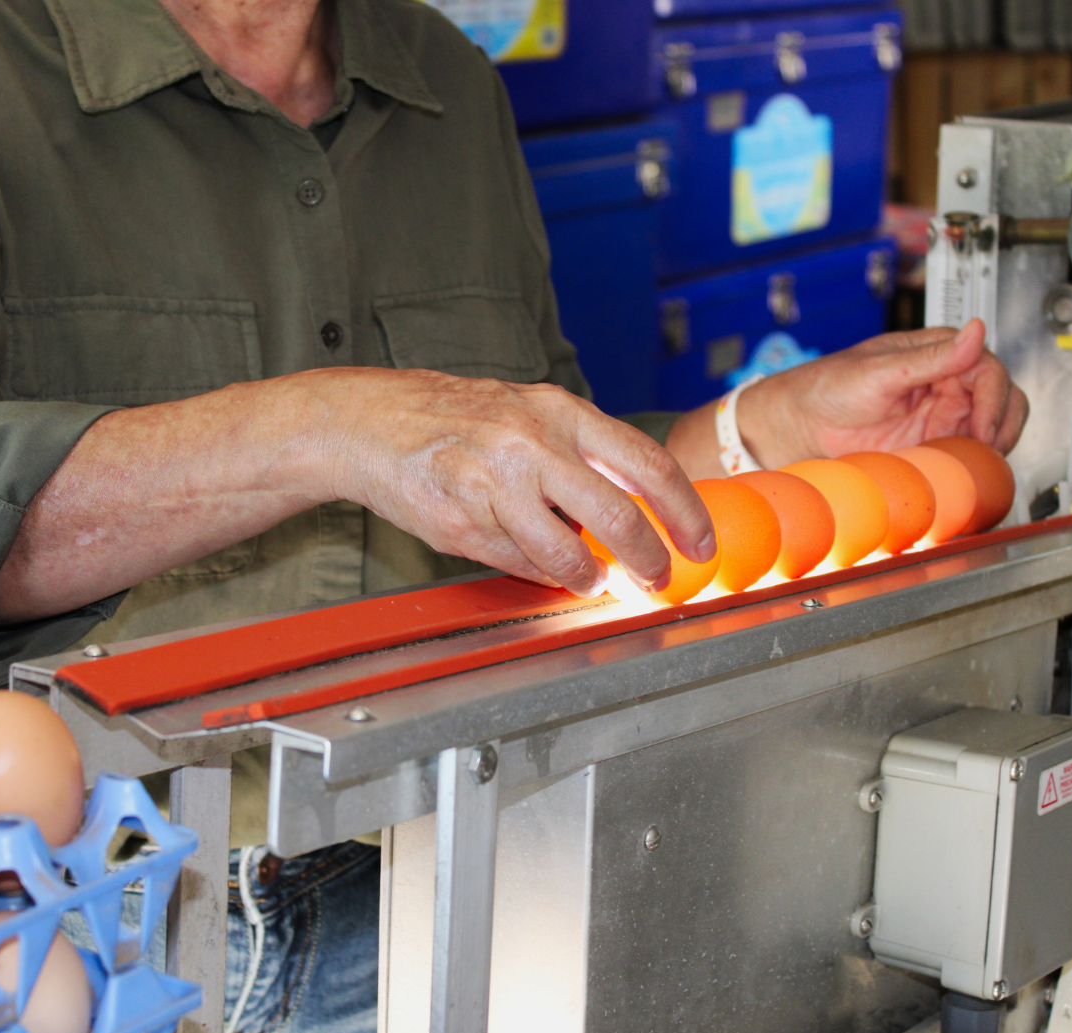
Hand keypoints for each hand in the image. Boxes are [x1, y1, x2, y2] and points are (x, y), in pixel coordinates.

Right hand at [310, 368, 715, 596]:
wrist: (372, 422)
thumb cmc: (460, 419)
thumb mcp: (530, 415)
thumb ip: (583, 456)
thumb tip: (642, 508)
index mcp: (560, 413)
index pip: (645, 463)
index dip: (684, 510)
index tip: (699, 542)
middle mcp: (530, 444)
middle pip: (615, 516)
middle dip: (647, 560)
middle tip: (658, 579)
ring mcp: (493, 485)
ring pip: (564, 554)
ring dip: (587, 577)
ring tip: (591, 580)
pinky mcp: (462, 522)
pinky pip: (519, 564)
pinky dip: (537, 572)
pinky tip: (536, 563)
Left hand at [736, 319, 1028, 468]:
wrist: (799, 427)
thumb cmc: (828, 388)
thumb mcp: (880, 370)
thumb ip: (931, 357)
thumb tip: (976, 330)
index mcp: (935, 352)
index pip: (987, 368)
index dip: (994, 396)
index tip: (984, 426)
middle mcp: (944, 381)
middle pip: (1002, 396)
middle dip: (1004, 420)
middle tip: (989, 446)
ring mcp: (940, 414)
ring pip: (993, 424)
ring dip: (997, 440)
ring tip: (982, 459)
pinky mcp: (931, 443)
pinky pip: (968, 451)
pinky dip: (976, 461)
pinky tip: (966, 470)